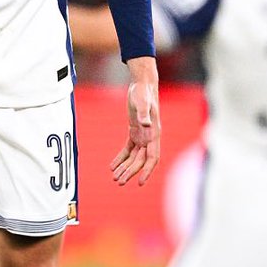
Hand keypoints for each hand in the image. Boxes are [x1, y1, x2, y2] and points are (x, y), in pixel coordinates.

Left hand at [111, 55, 159, 185]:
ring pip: (134, 157)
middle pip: (140, 161)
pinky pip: (128, 149)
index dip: (147, 171)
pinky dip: (121, 158)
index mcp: (154, 134)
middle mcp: (150, 137)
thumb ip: (144, 114)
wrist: (142, 84)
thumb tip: (146, 124)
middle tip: (118, 182)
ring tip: (114, 178)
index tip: (140, 182)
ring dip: (125, 168)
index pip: (152, 158)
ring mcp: (143, 135)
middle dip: (130, 172)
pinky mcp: (135, 131)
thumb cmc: (143, 92)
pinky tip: (112, 166)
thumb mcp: (142, 102)